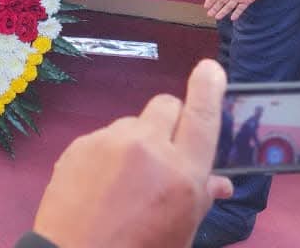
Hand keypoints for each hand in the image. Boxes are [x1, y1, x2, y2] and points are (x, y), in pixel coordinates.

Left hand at [31, 58, 232, 247]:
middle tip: (167, 149)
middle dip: (173, 120)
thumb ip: (200, 198)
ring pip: (134, 124)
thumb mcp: (182, 233)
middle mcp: (147, 147)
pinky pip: (105, 139)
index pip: (202, 117)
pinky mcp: (80, 145)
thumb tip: (219, 181)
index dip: (209, 88)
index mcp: (181, 174)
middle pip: (167, 105)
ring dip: (139, 141)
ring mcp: (110, 142)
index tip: (211, 68)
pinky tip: (101, 186)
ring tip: (127, 180)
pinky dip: (110, 155)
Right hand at [204, 0, 269, 21]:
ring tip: (217, 17)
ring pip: (229, 7)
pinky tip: (232, 18)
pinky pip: (240, 9)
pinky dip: (236, 13)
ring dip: (223, 12)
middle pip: (221, 2)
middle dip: (215, 8)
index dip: (210, 1)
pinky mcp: (247, 1)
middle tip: (209, 14)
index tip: (205, 6)